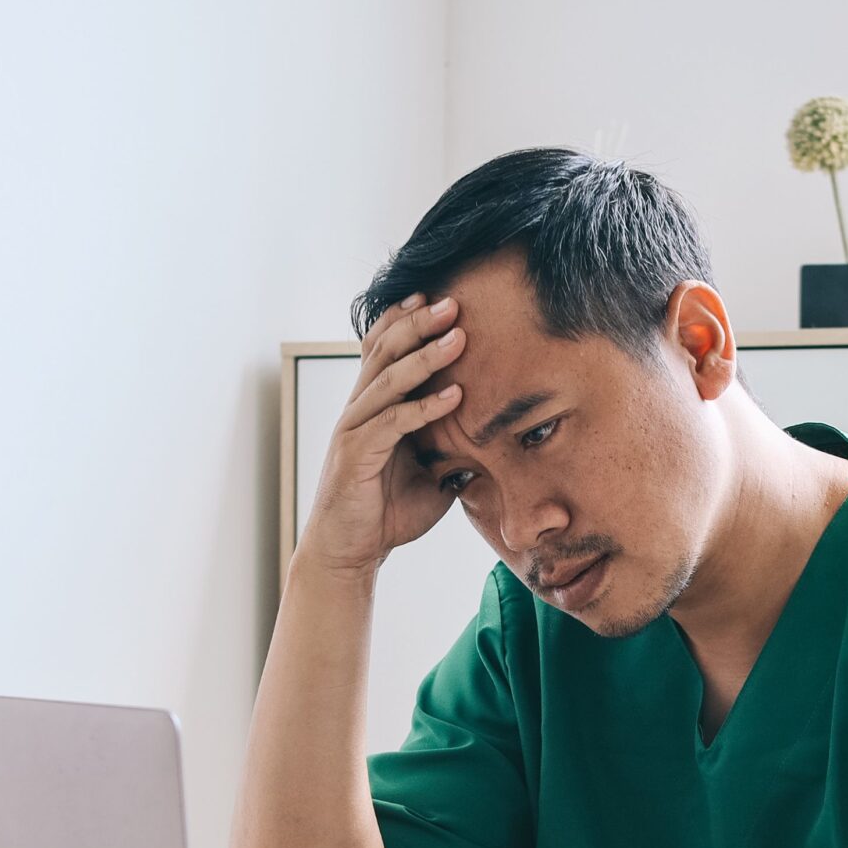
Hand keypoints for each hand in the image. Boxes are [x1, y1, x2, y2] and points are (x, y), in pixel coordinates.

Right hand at [294, 293, 467, 582]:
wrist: (350, 552)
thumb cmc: (388, 512)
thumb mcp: (433, 474)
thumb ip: (454, 448)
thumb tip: (497, 437)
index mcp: (373, 407)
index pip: (383, 349)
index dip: (405, 320)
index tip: (436, 295)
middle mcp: (359, 410)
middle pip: (384, 351)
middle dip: (418, 323)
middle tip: (453, 301)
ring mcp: (355, 430)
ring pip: (387, 379)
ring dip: (425, 356)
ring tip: (458, 335)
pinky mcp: (356, 455)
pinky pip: (393, 423)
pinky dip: (424, 407)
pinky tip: (454, 395)